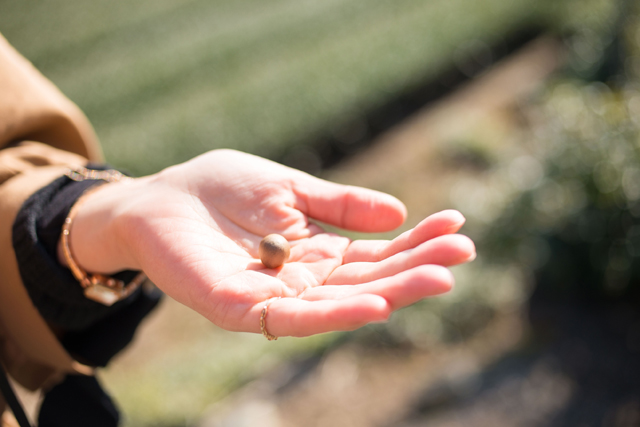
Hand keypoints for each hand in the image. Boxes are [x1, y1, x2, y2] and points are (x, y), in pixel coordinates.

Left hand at [62, 150, 474, 336]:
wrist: (158, 198)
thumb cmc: (221, 190)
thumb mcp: (291, 188)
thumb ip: (340, 204)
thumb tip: (399, 213)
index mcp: (318, 252)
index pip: (378, 252)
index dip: (417, 241)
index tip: (457, 223)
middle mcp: (305, 281)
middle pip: (369, 279)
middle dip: (416, 267)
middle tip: (463, 252)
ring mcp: (276, 298)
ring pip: (341, 302)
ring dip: (391, 291)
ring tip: (438, 277)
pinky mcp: (242, 307)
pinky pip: (294, 317)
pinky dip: (336, 311)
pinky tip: (375, 301)